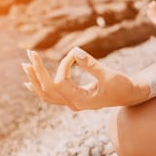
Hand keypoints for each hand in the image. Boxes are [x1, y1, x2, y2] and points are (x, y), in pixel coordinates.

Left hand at [22, 47, 139, 110]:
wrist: (129, 95)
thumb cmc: (122, 85)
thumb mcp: (108, 75)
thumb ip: (91, 64)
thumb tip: (74, 51)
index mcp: (81, 100)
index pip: (61, 81)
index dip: (64, 65)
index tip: (74, 54)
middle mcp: (73, 104)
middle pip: (47, 89)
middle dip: (37, 71)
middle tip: (30, 53)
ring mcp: (72, 102)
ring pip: (46, 94)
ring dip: (35, 79)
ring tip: (25, 64)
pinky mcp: (73, 98)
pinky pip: (50, 96)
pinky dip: (39, 87)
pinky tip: (29, 81)